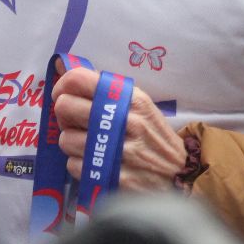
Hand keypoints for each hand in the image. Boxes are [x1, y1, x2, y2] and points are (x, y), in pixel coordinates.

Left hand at [52, 66, 186, 190]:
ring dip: (73, 144)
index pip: (78, 79)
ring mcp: (119, 150)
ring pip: (65, 139)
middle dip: (64, 116)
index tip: (62, 95)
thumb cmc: (153, 136)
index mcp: (129, 98)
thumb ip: (104, 89)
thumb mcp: (139, 106)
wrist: (183, 175)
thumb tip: (60, 67)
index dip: (62, 86)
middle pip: (64, 106)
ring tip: (91, 146)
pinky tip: (98, 164)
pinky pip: (74, 165)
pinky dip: (81, 166)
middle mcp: (123, 121)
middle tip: (75, 123)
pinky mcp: (113, 177)